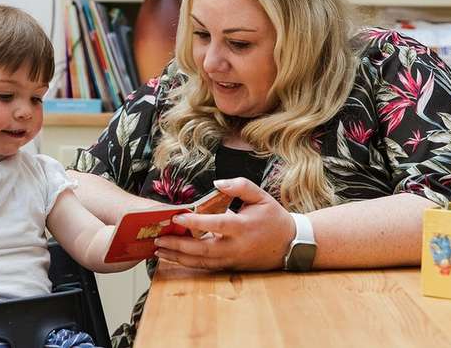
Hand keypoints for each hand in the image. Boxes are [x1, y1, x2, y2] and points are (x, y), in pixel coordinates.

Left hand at [153, 177, 295, 270]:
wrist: (290, 245)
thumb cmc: (273, 218)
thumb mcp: (261, 196)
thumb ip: (240, 186)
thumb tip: (218, 183)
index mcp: (243, 227)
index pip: (216, 224)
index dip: (196, 221)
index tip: (177, 216)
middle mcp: (236, 247)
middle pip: (203, 249)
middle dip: (178, 245)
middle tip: (159, 238)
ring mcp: (232, 260)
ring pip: (201, 262)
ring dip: (178, 257)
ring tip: (159, 250)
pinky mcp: (230, 267)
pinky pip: (206, 267)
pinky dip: (188, 263)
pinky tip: (174, 257)